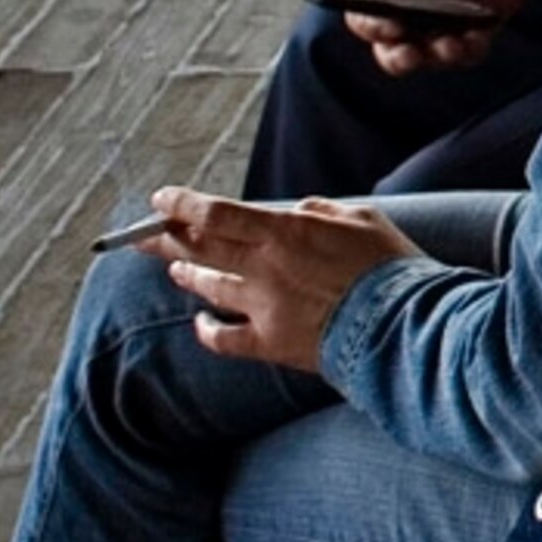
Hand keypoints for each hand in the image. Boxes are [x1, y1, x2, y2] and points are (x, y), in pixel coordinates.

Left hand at [139, 189, 417, 370]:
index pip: (217, 214)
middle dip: (165, 239)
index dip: (183, 205)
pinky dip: (207, 330)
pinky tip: (200, 324)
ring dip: (189, 275)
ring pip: (209, 288)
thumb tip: (299, 210)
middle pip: (200, 249)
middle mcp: (264, 267)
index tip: (162, 199)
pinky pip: (223, 338)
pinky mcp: (269, 342)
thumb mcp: (364, 219)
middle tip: (142, 235)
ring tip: (176, 269)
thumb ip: (324, 211)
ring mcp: (262, 307)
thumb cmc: (389, 265)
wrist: (399, 323)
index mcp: (286, 232)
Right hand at [355, 0, 541, 73]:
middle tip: (409, 55)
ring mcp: (448, 21)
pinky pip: (470, 51)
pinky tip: (476, 37)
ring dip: (436, 57)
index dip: (371, 27)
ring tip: (451, 45)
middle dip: (397, 58)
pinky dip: (470, 51)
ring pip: (431, 56)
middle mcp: (415, 9)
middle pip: (392, 49)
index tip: (388, 25)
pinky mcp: (481, 26)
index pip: (367, 17)